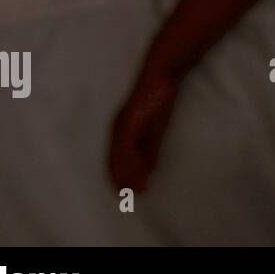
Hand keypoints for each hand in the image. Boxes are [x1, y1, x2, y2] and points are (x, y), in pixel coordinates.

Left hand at [108, 73, 180, 192]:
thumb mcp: (156, 129)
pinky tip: (142, 173)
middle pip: (112, 161)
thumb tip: (150, 170)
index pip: (115, 159)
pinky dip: (133, 162)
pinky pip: (127, 148)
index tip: (125, 193)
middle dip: (120, 180)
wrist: (161, 76)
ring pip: (119, 157)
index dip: (119, 177)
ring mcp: (121, 126)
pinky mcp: (129, 122)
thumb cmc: (159, 99)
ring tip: (137, 190)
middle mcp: (116, 129)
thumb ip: (151, 150)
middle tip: (128, 197)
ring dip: (128, 175)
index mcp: (120, 130)